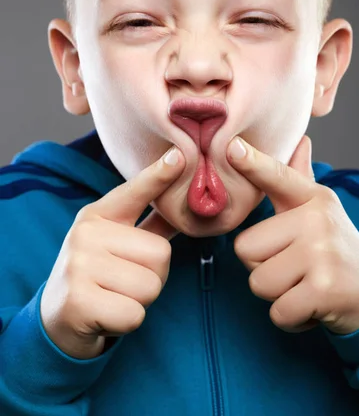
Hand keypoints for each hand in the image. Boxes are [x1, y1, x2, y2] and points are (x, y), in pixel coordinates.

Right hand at [40, 145, 183, 358]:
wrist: (56, 318)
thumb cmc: (98, 275)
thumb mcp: (117, 244)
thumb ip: (149, 227)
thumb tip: (184, 207)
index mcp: (98, 215)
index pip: (134, 192)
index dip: (159, 175)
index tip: (180, 156)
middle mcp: (86, 234)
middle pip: (160, 253)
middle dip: (153, 276)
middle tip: (125, 282)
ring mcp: (79, 265)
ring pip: (151, 285)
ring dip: (141, 300)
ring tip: (115, 296)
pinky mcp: (78, 301)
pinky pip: (135, 313)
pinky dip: (128, 321)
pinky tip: (107, 314)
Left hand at [227, 135, 358, 334]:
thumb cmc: (333, 247)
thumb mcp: (318, 210)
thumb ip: (299, 179)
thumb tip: (301, 140)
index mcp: (312, 198)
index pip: (277, 177)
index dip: (252, 163)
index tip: (232, 148)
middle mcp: (317, 220)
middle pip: (245, 249)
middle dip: (262, 266)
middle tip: (293, 266)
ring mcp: (321, 254)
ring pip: (258, 281)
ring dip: (275, 293)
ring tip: (301, 284)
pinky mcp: (323, 290)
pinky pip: (276, 311)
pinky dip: (289, 318)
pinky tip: (309, 305)